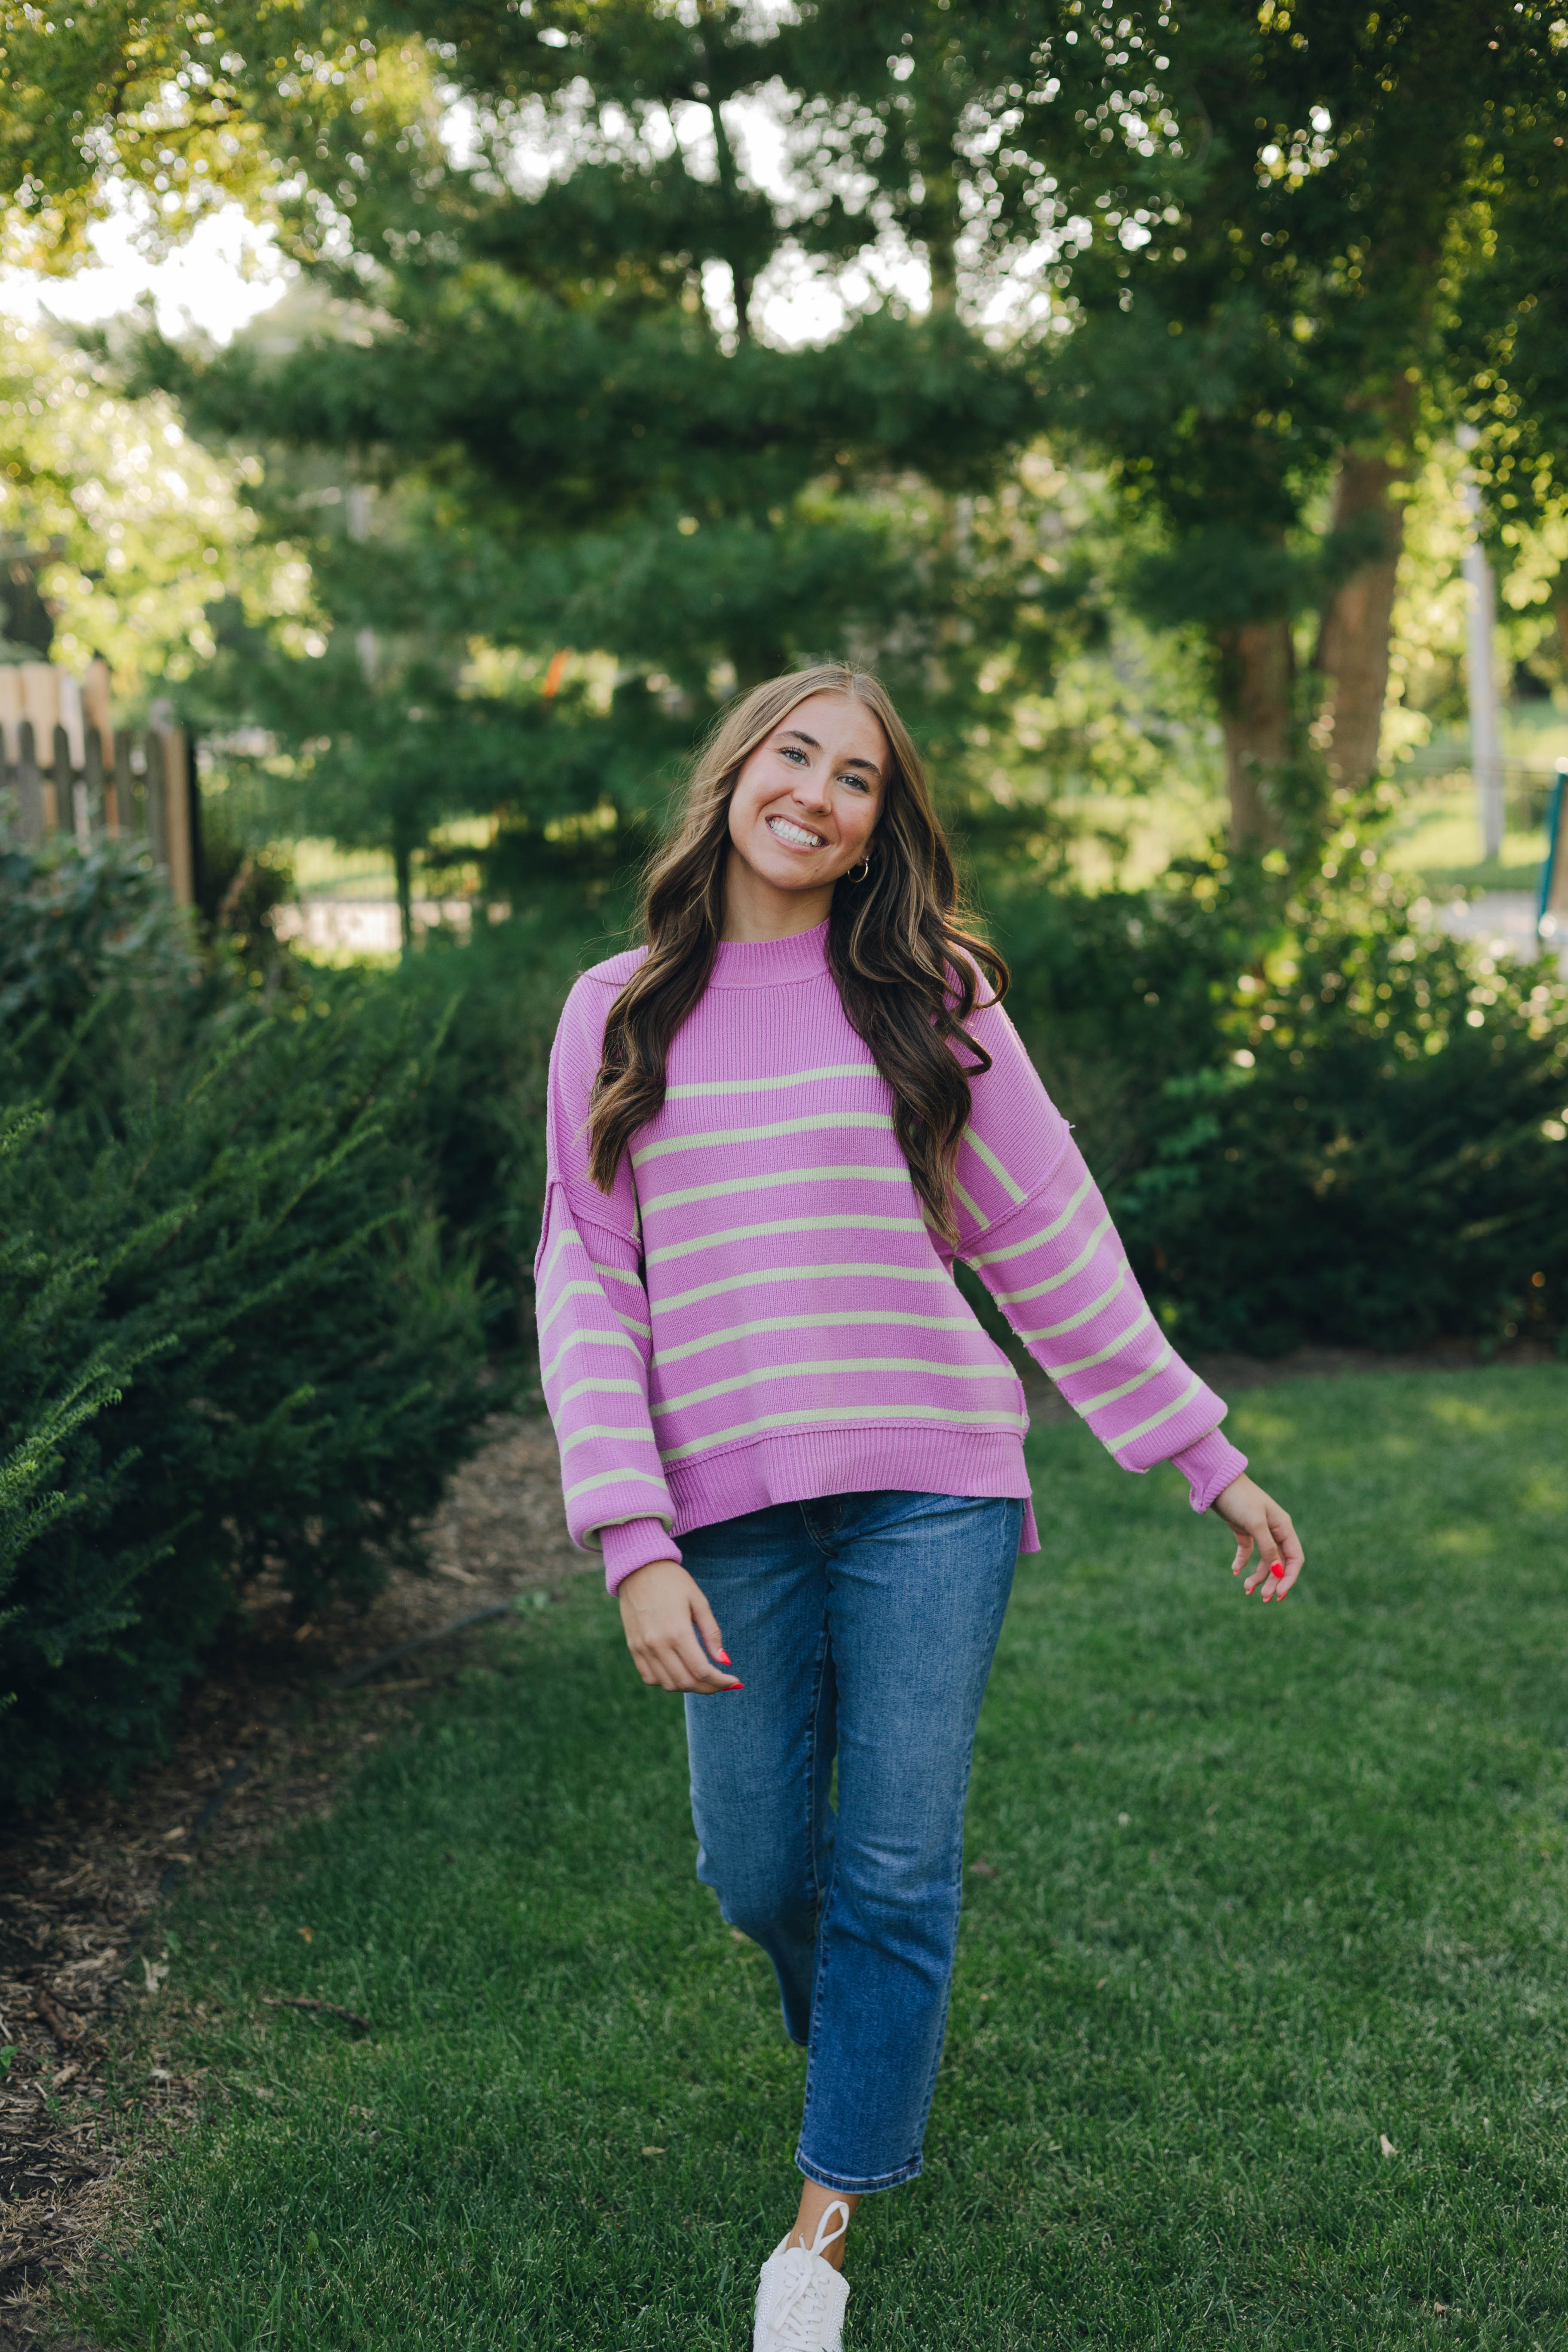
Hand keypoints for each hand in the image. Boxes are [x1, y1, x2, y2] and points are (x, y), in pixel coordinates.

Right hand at [617, 1559, 742, 1692]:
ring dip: (689, 1687)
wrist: (638, 1567)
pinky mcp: (633, 1648)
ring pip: (668, 1684)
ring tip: (703, 1678)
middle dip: (709, 1688)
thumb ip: (712, 1633)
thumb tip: (724, 1661)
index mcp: (677, 1632)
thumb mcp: (699, 1602)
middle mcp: (657, 1644)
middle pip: (686, 1682)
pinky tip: (679, 1673)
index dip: (721, 1681)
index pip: (702, 1670)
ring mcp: (642, 1648)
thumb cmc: (673, 1581)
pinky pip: (650, 1677)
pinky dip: (667, 1682)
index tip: (734, 1682)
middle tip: (722, 1683)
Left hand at [1211, 1474, 1302, 1601]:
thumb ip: (1268, 1548)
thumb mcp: (1255, 1524)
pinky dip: (1243, 1562)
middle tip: (1261, 1597)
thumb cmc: (1239, 1498)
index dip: (1290, 1577)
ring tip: (1246, 1588)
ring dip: (1257, 1575)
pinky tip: (1235, 1571)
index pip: (1295, 1558)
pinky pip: (1248, 1551)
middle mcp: (1275, 1531)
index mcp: (1283, 1528)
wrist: (1217, 1482)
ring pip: (1264, 1560)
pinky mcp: (1244, 1530)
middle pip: (1280, 1563)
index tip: (1279, 1594)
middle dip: (1273, 1581)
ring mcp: (1260, 1531)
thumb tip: (1278, 1572)